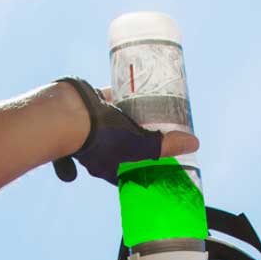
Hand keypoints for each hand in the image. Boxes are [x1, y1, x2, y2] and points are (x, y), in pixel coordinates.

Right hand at [52, 77, 198, 184]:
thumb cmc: (102, 139)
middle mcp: (98, 153)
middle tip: (159, 127)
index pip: (134, 173)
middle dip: (141, 139)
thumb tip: (193, 144)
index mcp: (109, 169)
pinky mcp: (85, 109)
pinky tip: (131, 87)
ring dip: (130, 117)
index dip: (148, 168)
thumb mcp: (141, 146)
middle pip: (126, 147)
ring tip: (150, 106)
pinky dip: (118, 95)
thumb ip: (165, 146)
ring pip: (116, 124)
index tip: (162, 157)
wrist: (67, 115)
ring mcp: (90, 131)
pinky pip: (105, 101)